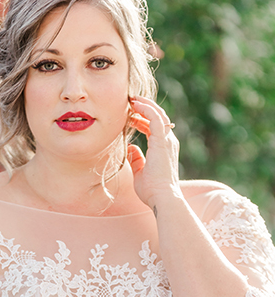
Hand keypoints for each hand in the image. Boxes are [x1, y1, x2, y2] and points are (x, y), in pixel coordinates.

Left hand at [127, 96, 180, 210]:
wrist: (162, 197)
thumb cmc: (152, 190)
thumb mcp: (140, 173)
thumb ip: (136, 159)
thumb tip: (130, 149)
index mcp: (164, 149)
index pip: (154, 128)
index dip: (142, 120)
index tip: (129, 116)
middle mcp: (168, 142)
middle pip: (158, 118)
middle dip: (144, 108)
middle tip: (130, 101)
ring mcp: (167, 141)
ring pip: (158, 114)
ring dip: (145, 105)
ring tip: (132, 99)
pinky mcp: (163, 141)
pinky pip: (156, 117)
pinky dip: (146, 108)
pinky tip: (135, 104)